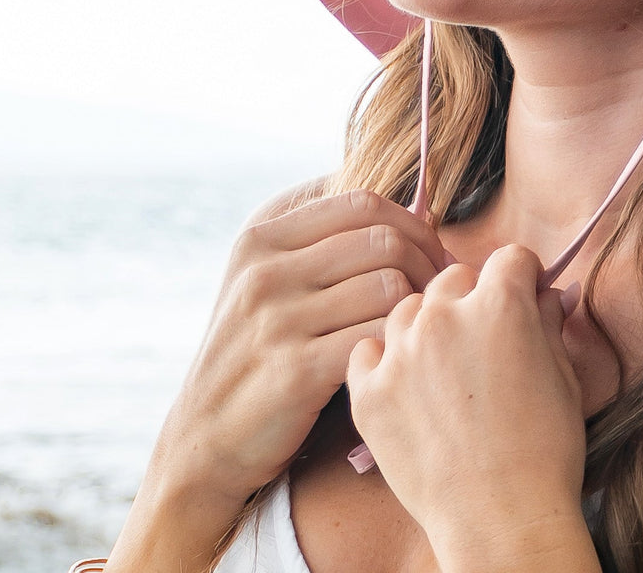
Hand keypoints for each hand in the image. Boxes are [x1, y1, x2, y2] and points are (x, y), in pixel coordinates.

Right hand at [149, 184, 449, 506]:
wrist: (204, 441)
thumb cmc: (259, 350)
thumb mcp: (267, 280)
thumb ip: (322, 239)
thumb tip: (411, 205)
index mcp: (261, 238)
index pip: (361, 202)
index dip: (410, 222)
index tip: (429, 251)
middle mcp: (263, 272)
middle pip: (383, 240)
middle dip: (426, 263)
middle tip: (439, 292)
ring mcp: (275, 321)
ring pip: (389, 285)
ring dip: (419, 306)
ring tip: (423, 324)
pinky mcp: (293, 372)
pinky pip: (378, 336)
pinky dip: (401, 344)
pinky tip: (399, 357)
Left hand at [346, 245, 587, 563]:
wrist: (502, 520)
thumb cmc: (545, 451)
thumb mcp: (564, 375)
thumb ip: (549, 322)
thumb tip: (548, 294)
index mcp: (500, 304)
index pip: (509, 258)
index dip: (523, 276)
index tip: (525, 293)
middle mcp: (445, 316)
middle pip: (454, 277)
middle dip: (473, 296)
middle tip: (482, 336)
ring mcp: (401, 352)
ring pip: (407, 308)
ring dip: (426, 324)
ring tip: (442, 365)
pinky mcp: (369, 392)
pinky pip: (367, 350)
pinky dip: (384, 359)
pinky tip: (405, 383)